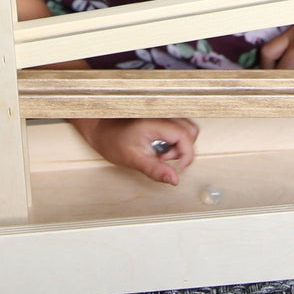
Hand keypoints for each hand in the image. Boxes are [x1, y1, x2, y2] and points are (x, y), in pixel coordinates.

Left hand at [74, 117, 198, 184]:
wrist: (102, 130)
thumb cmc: (112, 141)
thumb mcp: (133, 160)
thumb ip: (155, 170)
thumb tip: (174, 179)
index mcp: (156, 122)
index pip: (186, 136)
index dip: (186, 156)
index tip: (176, 168)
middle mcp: (163, 114)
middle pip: (191, 131)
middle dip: (183, 150)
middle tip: (165, 159)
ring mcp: (164, 114)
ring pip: (188, 129)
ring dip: (180, 145)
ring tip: (161, 152)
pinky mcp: (163, 117)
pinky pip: (180, 128)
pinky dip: (175, 140)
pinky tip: (160, 145)